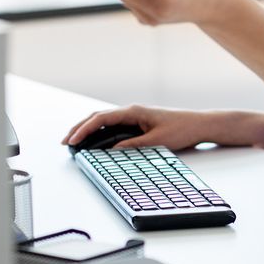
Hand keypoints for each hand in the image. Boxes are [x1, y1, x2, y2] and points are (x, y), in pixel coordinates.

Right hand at [62, 105, 239, 150]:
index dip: (84, 129)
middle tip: (65, 141)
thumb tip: (111, 151)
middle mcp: (131, 111)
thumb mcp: (156, 142)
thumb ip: (133, 146)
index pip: (101, 118)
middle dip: (79, 128)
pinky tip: (94, 140)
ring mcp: (133, 116)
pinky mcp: (137, 123)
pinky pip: (112, 126)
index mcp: (133, 111)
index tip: (72, 140)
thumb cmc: (181, 129)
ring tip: (74, 141)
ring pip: (103, 120)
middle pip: (98, 117)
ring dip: (88, 129)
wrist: (199, 125)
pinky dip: (99, 131)